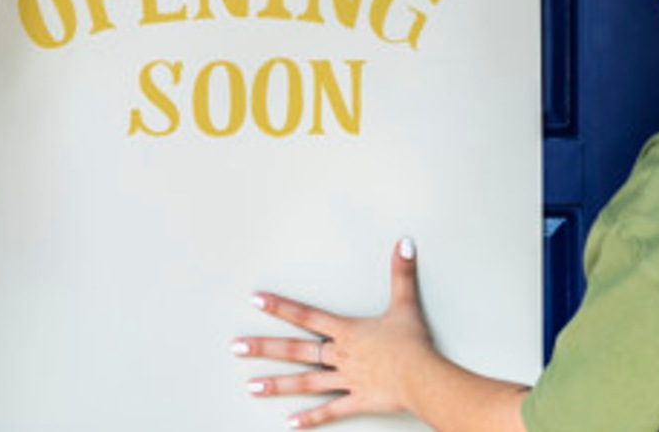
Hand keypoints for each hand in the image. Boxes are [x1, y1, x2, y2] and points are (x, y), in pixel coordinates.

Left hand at [235, 239, 437, 428]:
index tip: (256, 300)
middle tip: (236, 347)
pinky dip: (311, 418)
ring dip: (277, 384)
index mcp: (347, 331)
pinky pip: (330, 411)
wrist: (422, 376)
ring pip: (305, 382)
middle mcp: (340, 355)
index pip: (306, 315)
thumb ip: (401, 273)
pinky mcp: (357, 401)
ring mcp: (346, 380)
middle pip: (295, 350)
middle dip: (264, 348)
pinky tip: (291, 423)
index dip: (280, 307)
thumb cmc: (413, 343)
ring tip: (251, 387)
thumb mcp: (406, 304)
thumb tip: (404, 243)